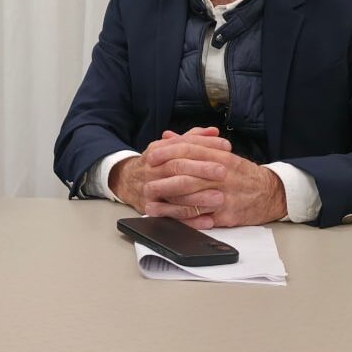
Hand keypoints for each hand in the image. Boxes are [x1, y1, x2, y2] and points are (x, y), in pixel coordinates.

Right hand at [110, 126, 229, 217]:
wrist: (126, 181)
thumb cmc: (156, 164)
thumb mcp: (169, 147)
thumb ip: (192, 138)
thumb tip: (213, 132)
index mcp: (157, 151)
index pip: (182, 145)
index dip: (205, 145)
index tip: (225, 148)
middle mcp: (152, 169)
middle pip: (177, 167)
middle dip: (202, 169)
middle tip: (223, 172)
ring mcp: (150, 190)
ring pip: (175, 193)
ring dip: (198, 198)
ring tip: (219, 198)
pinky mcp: (151, 209)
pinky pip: (172, 216)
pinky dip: (191, 219)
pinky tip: (207, 219)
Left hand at [115, 127, 287, 228]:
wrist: (270, 193)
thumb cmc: (241, 174)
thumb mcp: (221, 154)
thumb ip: (193, 144)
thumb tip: (167, 136)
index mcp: (221, 156)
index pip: (190, 149)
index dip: (168, 152)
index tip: (151, 156)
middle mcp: (223, 174)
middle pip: (188, 175)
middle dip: (164, 180)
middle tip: (146, 183)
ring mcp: (225, 195)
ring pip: (192, 198)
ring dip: (169, 202)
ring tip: (152, 204)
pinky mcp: (228, 214)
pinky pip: (202, 217)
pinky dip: (184, 219)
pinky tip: (170, 219)